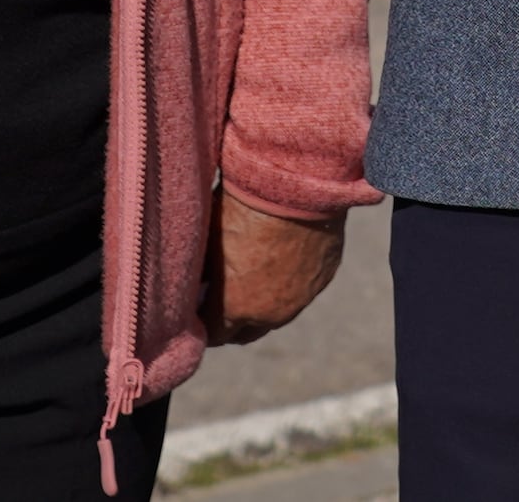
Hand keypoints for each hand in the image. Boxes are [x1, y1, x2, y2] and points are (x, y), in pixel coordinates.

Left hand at [200, 194, 345, 344]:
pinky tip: (284, 258)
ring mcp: (301, 298)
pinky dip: (291, 281)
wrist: (294, 184)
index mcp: (234, 307)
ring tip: (254, 278)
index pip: (213, 335)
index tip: (199, 310)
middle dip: (232, 322)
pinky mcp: (324, 277)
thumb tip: (194, 284)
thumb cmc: (242, 208)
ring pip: (278, 314)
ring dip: (264, 304)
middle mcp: (269, 313)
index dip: (204, 323)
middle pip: (246, 333)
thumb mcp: (209, 242)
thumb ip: (202, 273)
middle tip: (222, 300)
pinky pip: (304, 289)